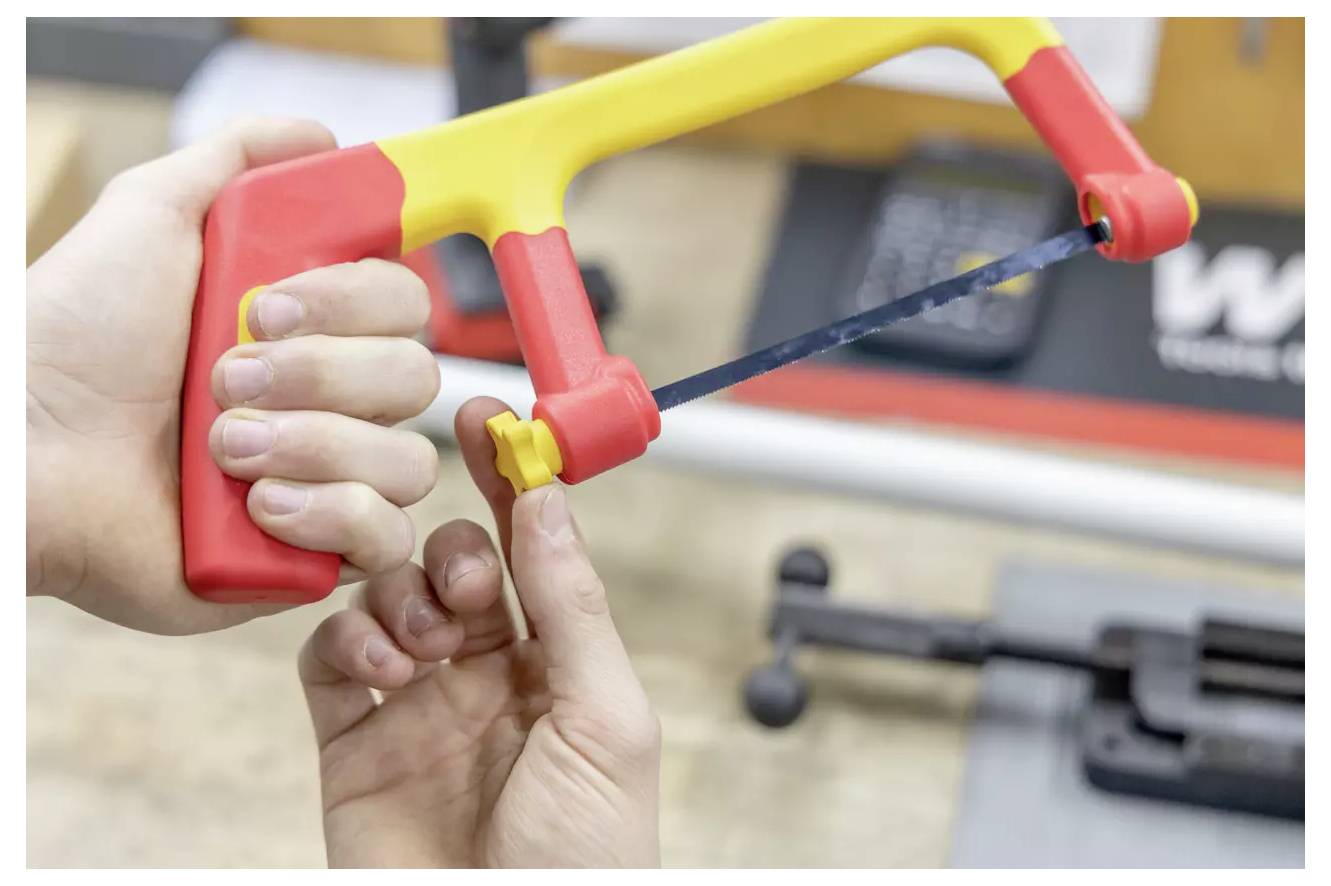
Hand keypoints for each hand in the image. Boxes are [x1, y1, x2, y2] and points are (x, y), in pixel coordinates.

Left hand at [27, 118, 441, 633]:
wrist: (24, 451)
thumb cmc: (74, 337)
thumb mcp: (150, 214)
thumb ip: (239, 163)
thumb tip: (321, 136)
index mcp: (310, 330)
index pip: (406, 305)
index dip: (353, 304)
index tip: (266, 305)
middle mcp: (330, 404)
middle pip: (418, 379)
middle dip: (322, 376)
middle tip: (223, 380)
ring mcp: (328, 483)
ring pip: (407, 461)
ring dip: (314, 445)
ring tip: (220, 451)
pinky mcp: (312, 560)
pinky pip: (386, 537)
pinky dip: (333, 515)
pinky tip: (259, 506)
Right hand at [299, 397, 660, 867]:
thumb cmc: (585, 858)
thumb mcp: (606, 720)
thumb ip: (573, 607)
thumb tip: (547, 501)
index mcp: (557, 663)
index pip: (528, 547)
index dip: (508, 479)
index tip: (485, 417)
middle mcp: (485, 674)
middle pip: (452, 562)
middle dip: (450, 551)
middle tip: (460, 587)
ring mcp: (416, 706)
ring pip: (386, 597)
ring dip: (399, 597)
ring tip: (424, 647)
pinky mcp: (351, 742)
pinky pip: (327, 660)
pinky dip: (344, 642)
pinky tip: (379, 670)